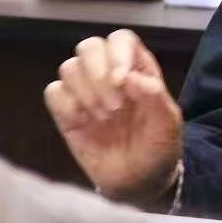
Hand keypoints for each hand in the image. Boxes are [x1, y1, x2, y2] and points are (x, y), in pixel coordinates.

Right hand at [44, 29, 182, 204]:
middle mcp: (109, 74)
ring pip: (69, 67)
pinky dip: (66, 105)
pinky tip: (83, 123)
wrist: (139, 183)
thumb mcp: (167, 123)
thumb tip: (127, 76)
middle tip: (115, 106)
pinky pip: (54, 92)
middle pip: (89, 47)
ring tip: (104, 118)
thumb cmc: (158, 147)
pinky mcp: (67, 114)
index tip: (122, 81)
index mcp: (137, 68)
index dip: (118, 53)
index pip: (121, 39)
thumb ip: (153, 95)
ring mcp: (86, 93)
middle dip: (98, 73)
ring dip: (86, 92)